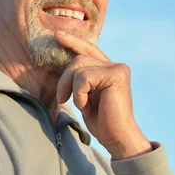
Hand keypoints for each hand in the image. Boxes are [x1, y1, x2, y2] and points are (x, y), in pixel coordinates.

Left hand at [54, 31, 151, 159]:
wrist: (118, 138)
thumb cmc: (102, 121)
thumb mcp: (87, 96)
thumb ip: (81, 80)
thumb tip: (66, 66)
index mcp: (109, 69)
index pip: (88, 49)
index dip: (73, 42)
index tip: (57, 36)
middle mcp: (116, 65)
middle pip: (78, 59)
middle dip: (64, 79)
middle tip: (61, 98)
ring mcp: (117, 68)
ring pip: (78, 67)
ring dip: (72, 89)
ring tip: (80, 105)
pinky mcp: (116, 74)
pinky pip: (83, 77)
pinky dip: (79, 94)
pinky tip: (86, 106)